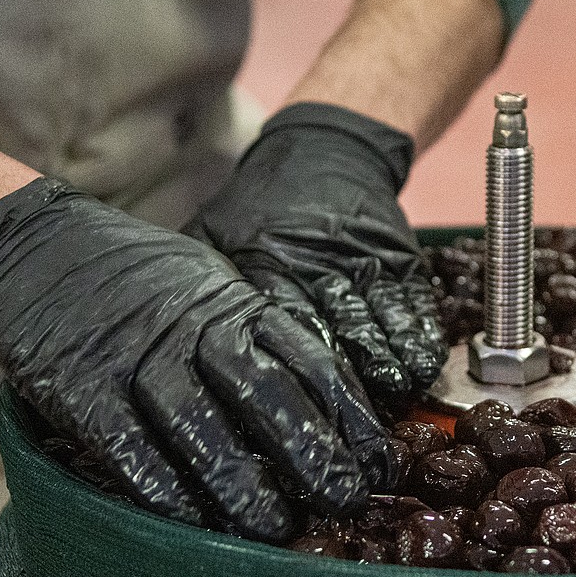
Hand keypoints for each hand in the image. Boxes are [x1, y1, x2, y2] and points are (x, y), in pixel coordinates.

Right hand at [0, 178, 389, 542]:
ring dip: (242, 482)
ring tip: (276, 527)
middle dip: (313, 452)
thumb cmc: (141, 276)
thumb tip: (321, 398)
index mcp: (238, 307)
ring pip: (201, 426)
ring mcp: (138, 358)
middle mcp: (195, 331)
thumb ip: (259, 335)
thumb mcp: (215, 285)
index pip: (312, 361)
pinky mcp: (82, 388)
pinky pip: (128, 445)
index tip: (383, 460)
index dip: (353, 416)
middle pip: (267, 395)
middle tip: (346, 500)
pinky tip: (189, 521)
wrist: (39, 245)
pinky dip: (161, 486)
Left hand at [186, 103, 446, 413]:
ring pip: (381, 323)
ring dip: (388, 367)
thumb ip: (193, 286)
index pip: (280, 328)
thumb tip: (155, 347)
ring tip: (390, 403)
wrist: (328, 149)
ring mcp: (365, 260)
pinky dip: (420, 339)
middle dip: (344, 387)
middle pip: (336, 334)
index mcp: (266, 261)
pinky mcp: (400, 258)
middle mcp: (318, 262)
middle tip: (348, 427)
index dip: (289, 376)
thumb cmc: (262, 205)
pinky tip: (420, 369)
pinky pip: (414, 304)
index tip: (294, 414)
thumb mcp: (213, 234)